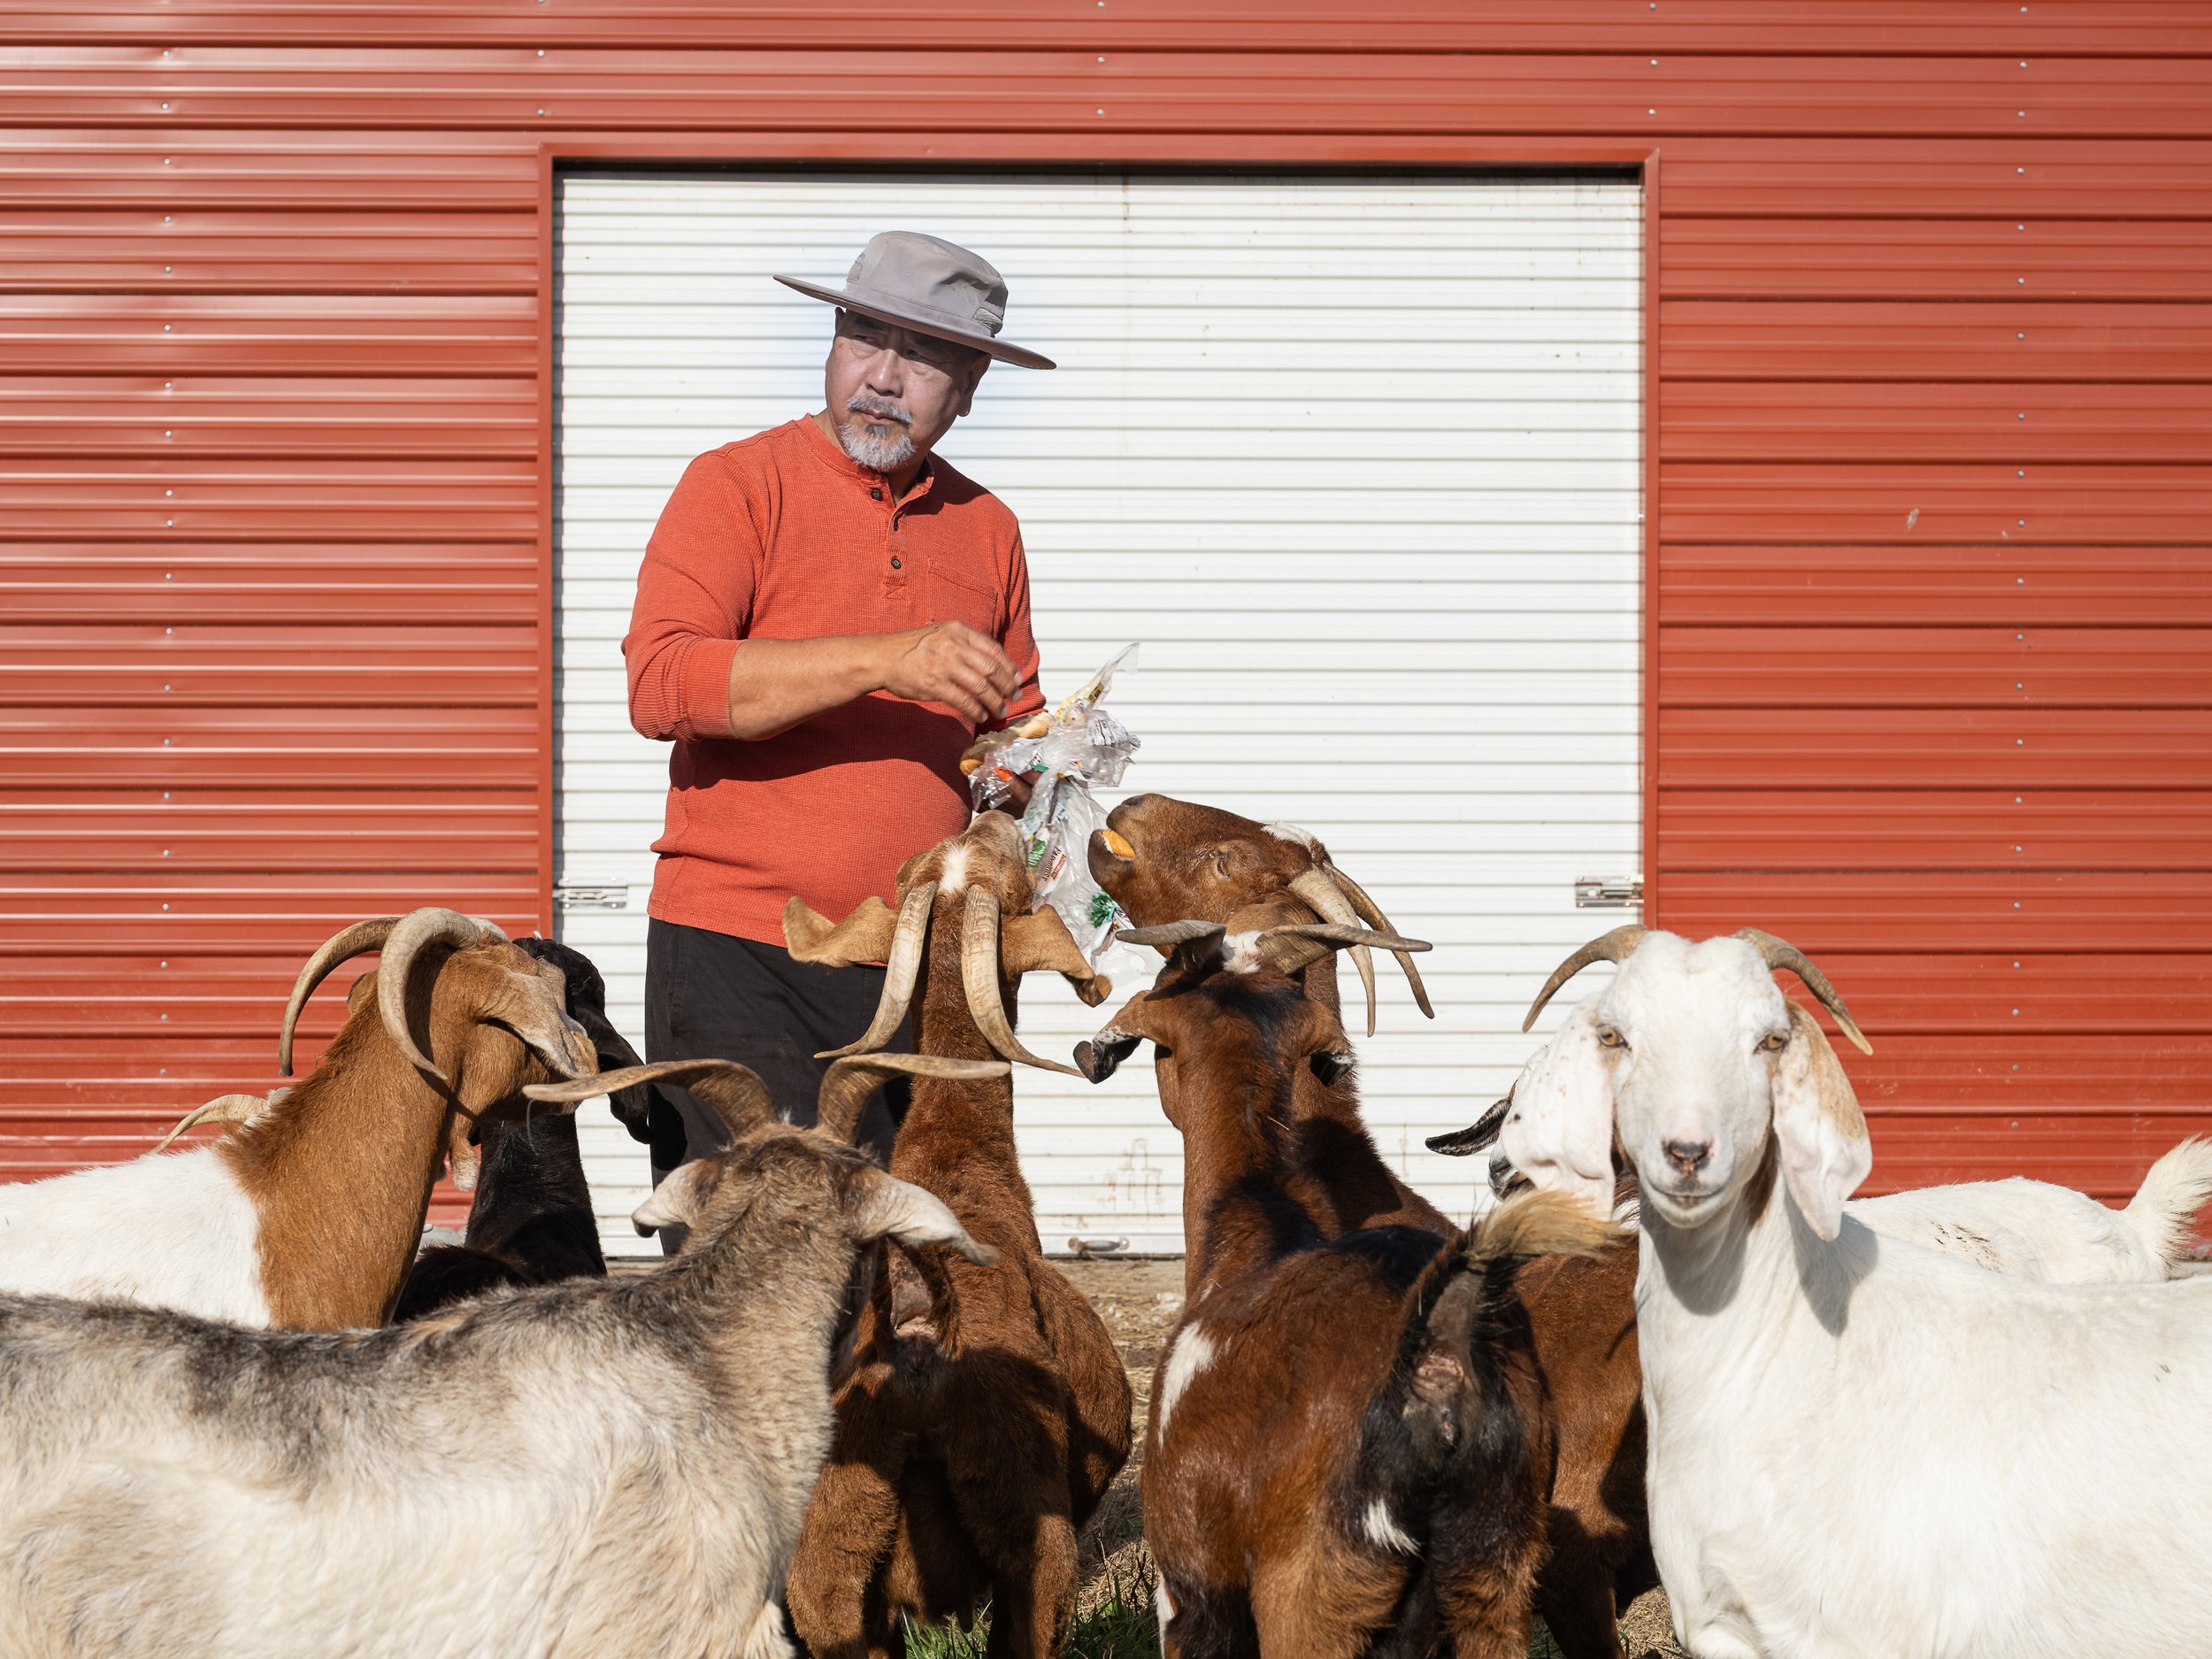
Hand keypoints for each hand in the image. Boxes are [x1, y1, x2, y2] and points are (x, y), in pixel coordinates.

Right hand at [882, 622, 1019, 724]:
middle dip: (1008, 686)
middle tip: (1015, 696)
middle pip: (991, 668)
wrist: (883, 657)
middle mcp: (953, 645)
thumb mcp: (942, 634)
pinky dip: (976, 710)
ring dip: (995, 701)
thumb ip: (966, 644)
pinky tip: (981, 715)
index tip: (1018, 679)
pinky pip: (964, 701)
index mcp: (958, 631)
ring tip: (1002, 710)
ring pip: (981, 686)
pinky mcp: (935, 685)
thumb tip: (994, 664)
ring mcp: (944, 665)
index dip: (1010, 666)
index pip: (993, 649)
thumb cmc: (914, 648)